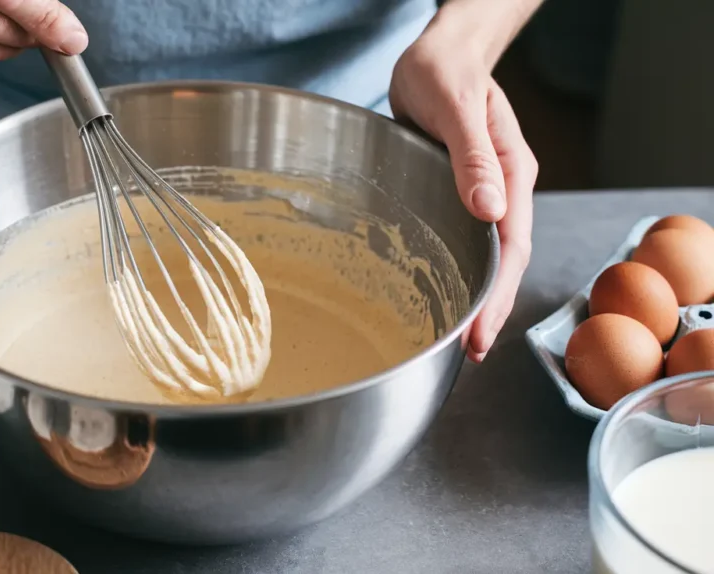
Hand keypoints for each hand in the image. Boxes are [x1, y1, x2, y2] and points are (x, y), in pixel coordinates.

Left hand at [389, 23, 536, 362]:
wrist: (435, 55)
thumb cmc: (445, 73)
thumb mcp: (456, 108)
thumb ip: (473, 157)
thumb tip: (490, 210)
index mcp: (511, 173)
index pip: (510, 248)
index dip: (495, 295)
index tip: (481, 334)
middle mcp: (502, 190)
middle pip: (503, 261)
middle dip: (489, 308)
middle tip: (472, 353)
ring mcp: (482, 194)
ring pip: (485, 255)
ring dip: (477, 296)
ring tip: (464, 340)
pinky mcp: (457, 193)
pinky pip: (463, 240)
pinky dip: (458, 271)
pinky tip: (446, 294)